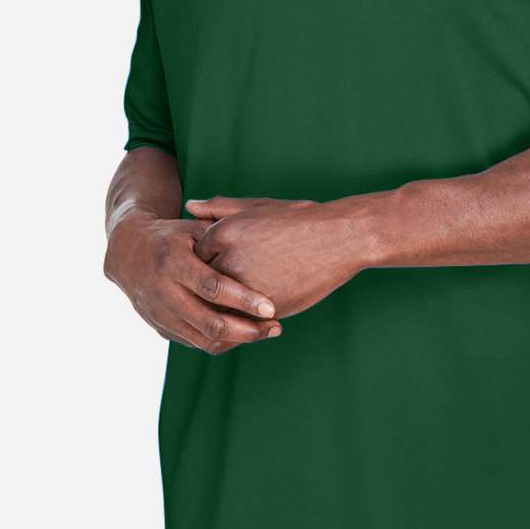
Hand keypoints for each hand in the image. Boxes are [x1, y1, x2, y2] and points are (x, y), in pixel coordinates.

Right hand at [103, 210, 282, 353]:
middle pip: (210, 322)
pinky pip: (196, 343)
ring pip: (204, 340)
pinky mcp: (161, 329)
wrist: (128, 253)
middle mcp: (163, 292)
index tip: (271, 307)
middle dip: (247, 330)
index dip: (243, 300)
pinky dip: (223, 341)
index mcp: (172, 262)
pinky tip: (245, 332)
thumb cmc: (171, 236)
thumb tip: (258, 253)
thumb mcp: (193, 228)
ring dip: (239, 339)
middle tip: (276, 326)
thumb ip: (221, 238)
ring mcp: (160, 315)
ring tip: (268, 331)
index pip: (212, 287)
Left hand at [185, 194, 364, 319]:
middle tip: (228, 287)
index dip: (207, 262)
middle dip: (209, 288)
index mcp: (223, 232)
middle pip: (202, 284)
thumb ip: (221, 208)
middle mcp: (228, 260)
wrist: (339, 239)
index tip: (218, 264)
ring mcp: (245, 288)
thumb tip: (189, 205)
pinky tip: (252, 314)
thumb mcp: (258, 207)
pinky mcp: (263, 310)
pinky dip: (240, 323)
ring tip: (240, 303)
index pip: (196, 256)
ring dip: (222, 309)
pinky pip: (239, 323)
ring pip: (218, 307)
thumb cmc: (300, 220)